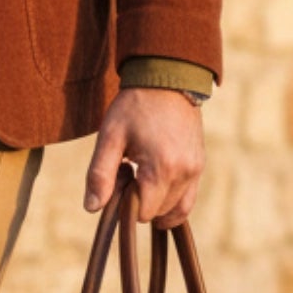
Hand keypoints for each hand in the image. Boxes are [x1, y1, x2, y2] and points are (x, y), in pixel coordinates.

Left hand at [83, 87, 204, 227]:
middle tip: (130, 169)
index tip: (122, 173)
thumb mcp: (109, 137)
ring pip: (174, 210)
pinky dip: (170, 201)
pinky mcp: (200, 165)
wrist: (167, 79)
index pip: (142, 213)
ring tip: (143, 173)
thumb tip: (92, 208)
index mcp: (161, 169)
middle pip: (157, 213)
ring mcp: (195, 170)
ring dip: (155, 202)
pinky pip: (187, 200)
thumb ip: (100, 175)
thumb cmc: (134, 107)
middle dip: (140, 201)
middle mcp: (184, 173)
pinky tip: (155, 180)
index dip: (126, 202)